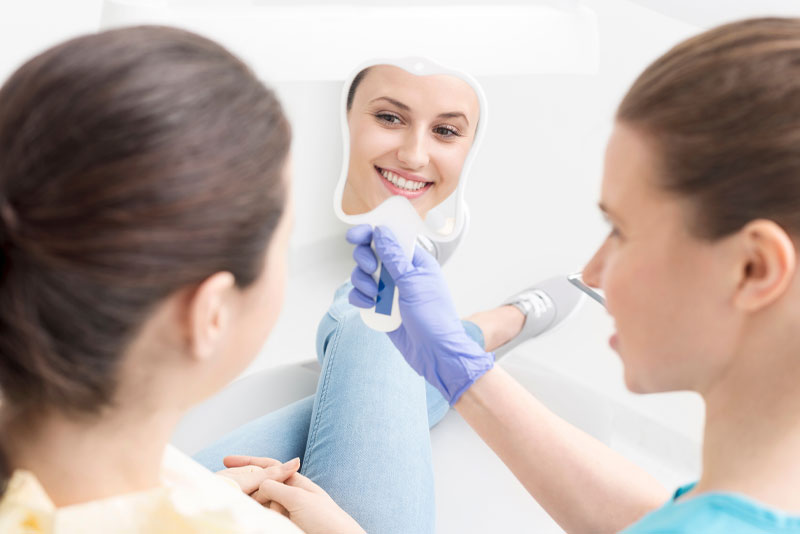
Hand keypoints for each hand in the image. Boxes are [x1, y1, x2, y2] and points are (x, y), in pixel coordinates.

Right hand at [224, 456, 364, 533]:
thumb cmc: (326, 520)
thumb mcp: (299, 498)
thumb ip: (277, 487)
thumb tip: (259, 484)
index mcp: (296, 483)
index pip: (268, 466)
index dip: (248, 462)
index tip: (227, 461)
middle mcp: (289, 496)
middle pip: (261, 488)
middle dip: (252, 492)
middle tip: (257, 503)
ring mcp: (285, 513)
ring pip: (261, 506)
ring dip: (257, 508)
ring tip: (273, 518)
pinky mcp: (282, 526)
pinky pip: (265, 519)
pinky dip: (259, 519)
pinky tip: (256, 519)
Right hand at [346, 224, 493, 403]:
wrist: (434, 354)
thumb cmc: (434, 318)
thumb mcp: (414, 283)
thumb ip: (395, 257)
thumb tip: (381, 233)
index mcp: (415, 262)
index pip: (390, 238)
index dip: (371, 233)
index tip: (355, 236)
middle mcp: (401, 273)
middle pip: (372, 254)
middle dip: (365, 260)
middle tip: (371, 268)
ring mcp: (390, 291)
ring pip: (363, 275)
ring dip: (362, 282)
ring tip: (375, 295)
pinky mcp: (382, 308)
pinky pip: (361, 296)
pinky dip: (360, 299)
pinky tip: (370, 305)